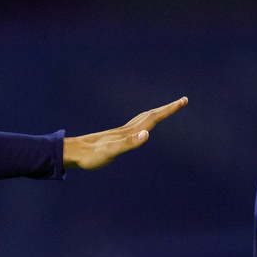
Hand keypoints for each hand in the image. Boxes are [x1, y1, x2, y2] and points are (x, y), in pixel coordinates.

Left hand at [62, 97, 186, 168]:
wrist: (72, 153)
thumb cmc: (90, 156)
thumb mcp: (110, 152)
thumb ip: (128, 143)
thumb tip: (147, 134)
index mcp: (129, 132)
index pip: (154, 118)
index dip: (169, 109)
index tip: (183, 100)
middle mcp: (126, 129)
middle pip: (151, 115)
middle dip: (167, 109)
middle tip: (182, 102)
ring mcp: (120, 133)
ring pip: (142, 119)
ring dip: (157, 113)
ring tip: (166, 110)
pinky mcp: (114, 138)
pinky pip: (134, 126)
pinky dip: (143, 122)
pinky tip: (141, 127)